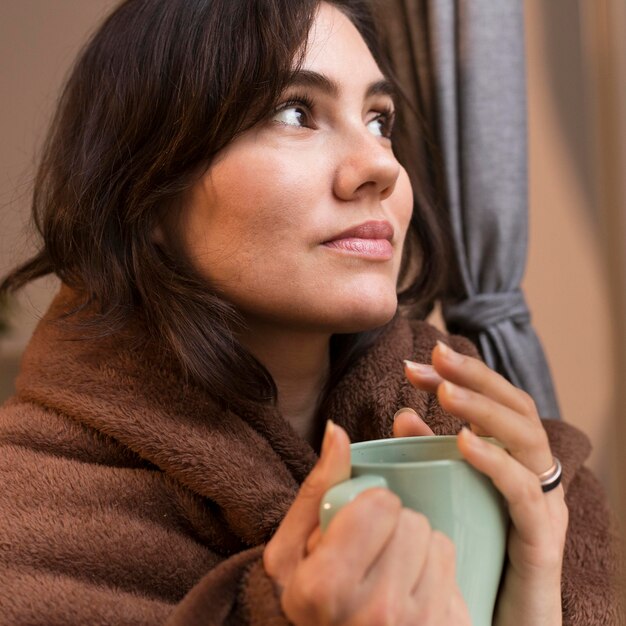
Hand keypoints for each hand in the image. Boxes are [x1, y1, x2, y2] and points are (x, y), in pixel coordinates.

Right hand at [263, 421, 470, 624]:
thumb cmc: (308, 602)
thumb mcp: (291, 549)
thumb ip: (316, 488)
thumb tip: (337, 431)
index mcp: (326, 586)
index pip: (382, 504)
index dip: (372, 504)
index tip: (359, 522)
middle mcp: (374, 613)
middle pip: (413, 522)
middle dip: (395, 524)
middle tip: (374, 549)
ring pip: (437, 542)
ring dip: (418, 546)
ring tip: (392, 568)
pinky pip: (454, 571)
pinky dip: (437, 572)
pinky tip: (412, 590)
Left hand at [401, 341, 567, 625]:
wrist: (492, 625)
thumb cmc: (467, 558)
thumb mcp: (442, 497)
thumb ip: (426, 457)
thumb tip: (402, 415)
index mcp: (511, 462)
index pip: (493, 403)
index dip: (460, 377)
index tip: (416, 364)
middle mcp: (533, 475)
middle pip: (517, 408)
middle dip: (475, 377)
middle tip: (435, 357)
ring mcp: (542, 505)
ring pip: (527, 440)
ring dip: (484, 410)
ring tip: (443, 393)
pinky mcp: (540, 540)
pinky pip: (524, 492)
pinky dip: (495, 461)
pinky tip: (462, 442)